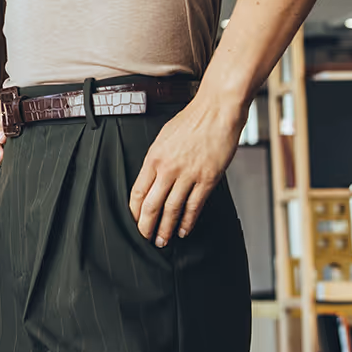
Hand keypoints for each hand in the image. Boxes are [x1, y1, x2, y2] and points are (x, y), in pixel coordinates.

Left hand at [128, 91, 244, 246]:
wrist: (216, 111)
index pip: (138, 192)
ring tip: (163, 240)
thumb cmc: (191, 121)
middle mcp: (168, 168)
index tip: (135, 221)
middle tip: (146, 238)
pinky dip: (188, 221)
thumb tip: (151, 179)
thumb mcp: (163, 138)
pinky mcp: (207, 179)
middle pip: (152, 205)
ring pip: (172, 209)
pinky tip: (183, 229)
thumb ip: (156, 159)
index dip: (135, 211)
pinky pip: (195, 205)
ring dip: (166, 228)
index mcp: (153, 158)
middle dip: (147, 226)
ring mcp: (188, 175)